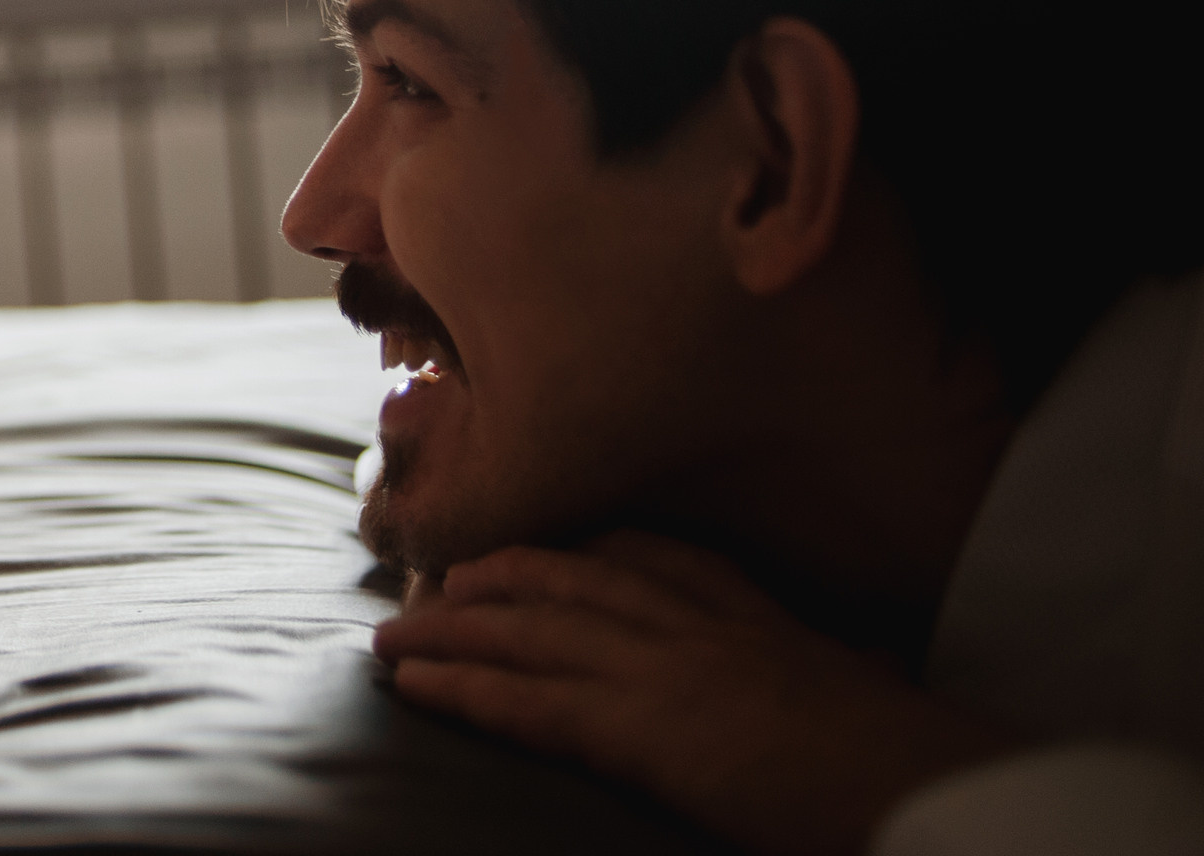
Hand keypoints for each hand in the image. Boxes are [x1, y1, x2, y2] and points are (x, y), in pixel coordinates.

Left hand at [370, 532, 1008, 855]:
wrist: (943, 793)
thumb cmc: (917, 763)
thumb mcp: (859, 698)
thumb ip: (818, 676)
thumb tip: (825, 682)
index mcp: (758, 616)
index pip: (653, 558)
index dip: (582, 550)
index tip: (536, 546)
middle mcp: (701, 624)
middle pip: (573, 577)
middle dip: (496, 575)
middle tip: (438, 578)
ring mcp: (668, 668)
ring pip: (532, 629)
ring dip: (452, 628)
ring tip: (394, 631)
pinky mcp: (646, 728)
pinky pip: (531, 701)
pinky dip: (463, 685)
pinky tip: (415, 681)